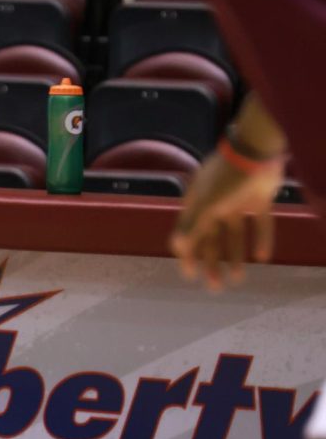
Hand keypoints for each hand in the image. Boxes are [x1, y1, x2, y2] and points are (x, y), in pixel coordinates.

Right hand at [169, 151, 283, 291]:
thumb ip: (191, 225)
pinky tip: (262, 257)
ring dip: (235, 256)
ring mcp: (238, 202)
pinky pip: (260, 224)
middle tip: (214, 287)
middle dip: (212, 263)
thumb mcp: (205, 203)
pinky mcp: (260, 200)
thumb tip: (177, 247)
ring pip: (235, 235)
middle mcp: (215, 205)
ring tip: (238, 278)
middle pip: (211, 239)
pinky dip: (261, 239)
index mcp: (197, 203)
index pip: (189, 234)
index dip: (188, 256)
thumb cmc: (225, 177)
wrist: (258, 151)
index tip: (190, 276)